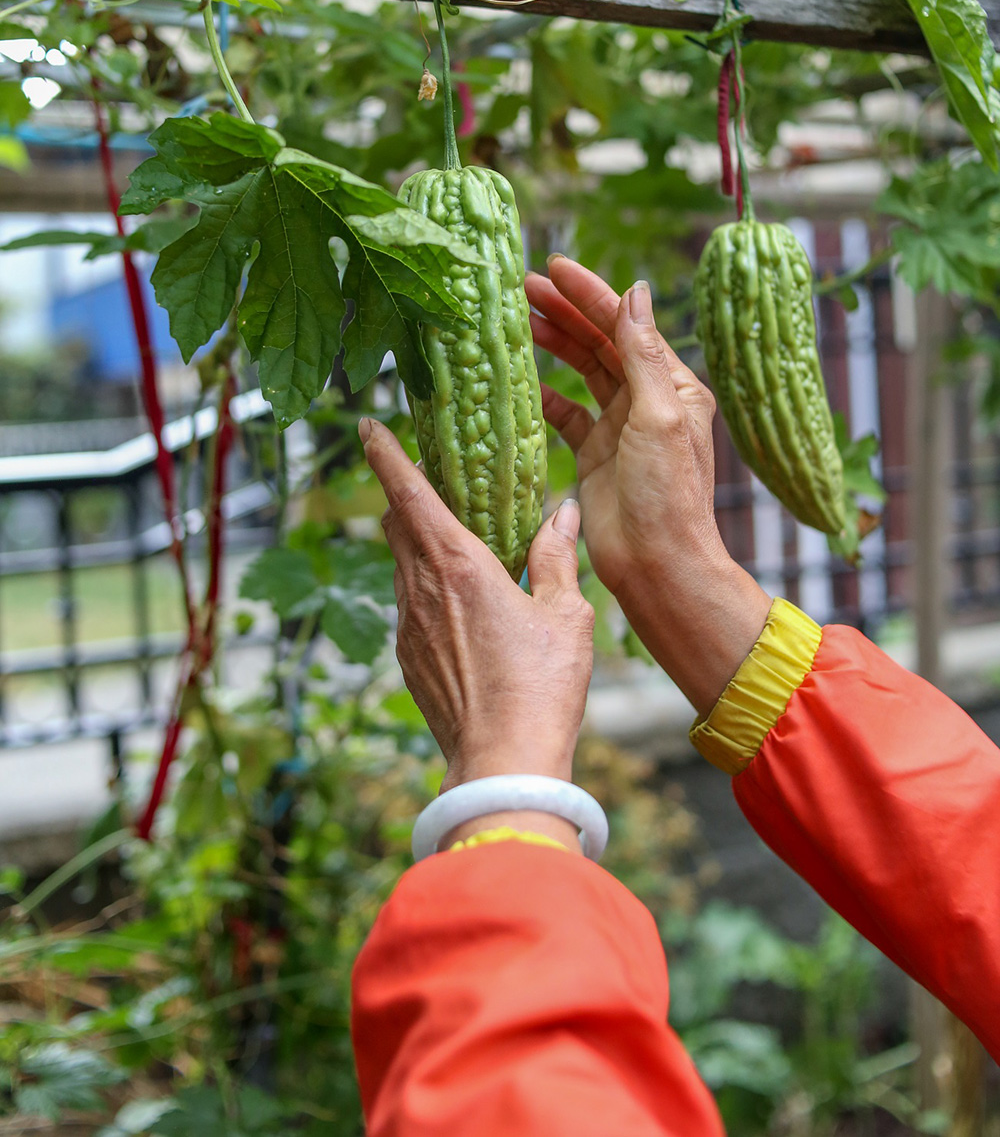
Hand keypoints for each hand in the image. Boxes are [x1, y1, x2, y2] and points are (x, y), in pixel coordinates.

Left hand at [360, 417, 594, 850]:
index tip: (367, 425)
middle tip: (430, 475)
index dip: (383, 453)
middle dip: (404, 492)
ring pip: (401, 563)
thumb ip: (556, 556)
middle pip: (395, 521)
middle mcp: (420, 587)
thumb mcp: (565, 613)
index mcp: (457, 563)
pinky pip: (410, 604)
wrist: (502, 764)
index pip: (407, 491)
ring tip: (456, 540)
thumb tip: (562, 510)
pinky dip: (427, 586)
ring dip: (418, 542)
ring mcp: (407, 624)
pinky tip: (462, 604)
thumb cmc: (541, 686)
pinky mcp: (408, 657)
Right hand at [525, 257, 770, 715]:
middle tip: (522, 286)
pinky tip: (519, 378)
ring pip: (582, 371)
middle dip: (565, 311)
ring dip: (553, 343)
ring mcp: (618, 427)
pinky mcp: (594, 455)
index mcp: (672, 385)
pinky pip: (565, 414)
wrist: (657, 565)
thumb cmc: (667, 494)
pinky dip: (544, 394)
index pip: (627, 324)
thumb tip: (635, 291)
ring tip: (517, 319)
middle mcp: (647, 401)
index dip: (590, 294)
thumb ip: (642, 354)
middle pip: (601, 341)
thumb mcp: (658, 415)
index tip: (554, 268)